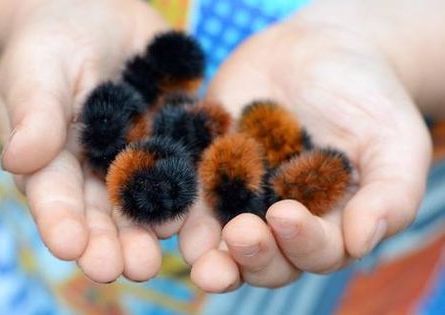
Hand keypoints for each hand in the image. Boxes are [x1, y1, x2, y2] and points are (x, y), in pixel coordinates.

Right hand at [0, 0, 222, 282]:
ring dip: (152, 230)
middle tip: (126, 268)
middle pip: (104, 214)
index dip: (62, 223)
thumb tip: (17, 161)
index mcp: (55, 162)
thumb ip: (34, 113)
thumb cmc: (56, 42)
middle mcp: (97, 172)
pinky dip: (191, 191)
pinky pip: (184, 169)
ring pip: (146, 203)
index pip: (55, 198)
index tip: (70, 247)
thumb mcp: (38, 70)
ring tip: (160, 256)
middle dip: (114, 243)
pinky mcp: (173, 142)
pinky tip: (198, 213)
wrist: (100, 15)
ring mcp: (138, 160)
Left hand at [189, 3, 434, 290]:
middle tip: (240, 235)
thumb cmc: (367, 98)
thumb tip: (363, 241)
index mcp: (326, 223)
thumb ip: (390, 195)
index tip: (286, 214)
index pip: (315, 251)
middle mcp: (279, 219)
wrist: (321, 52)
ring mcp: (240, 196)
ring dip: (208, 252)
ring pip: (220, 240)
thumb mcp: (395, 141)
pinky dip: (178, 206)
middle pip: (264, 258)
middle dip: (251, 255)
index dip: (302, 243)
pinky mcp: (207, 168)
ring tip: (199, 252)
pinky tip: (170, 207)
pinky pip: (189, 195)